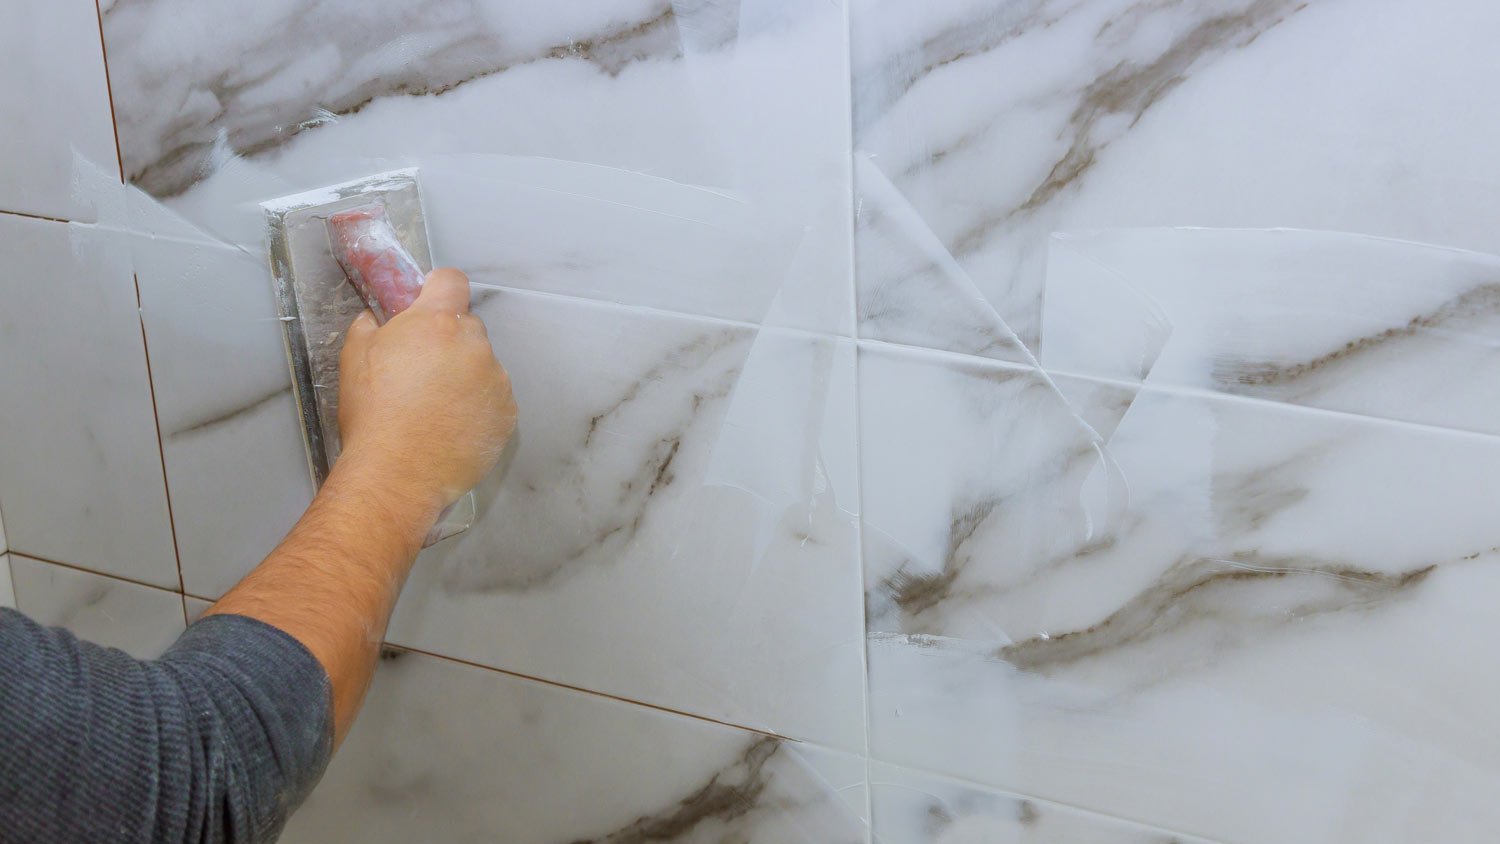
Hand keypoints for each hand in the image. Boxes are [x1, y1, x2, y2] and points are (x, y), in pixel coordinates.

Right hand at [336, 268, 516, 521]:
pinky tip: (453, 427)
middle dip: (448, 341)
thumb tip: (376, 317)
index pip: (451, 281)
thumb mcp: (354, 358)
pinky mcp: (508, 413)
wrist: (397, 473)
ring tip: (436, 408)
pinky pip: (494, 398)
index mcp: (437, 322)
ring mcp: (496, 380)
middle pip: (467, 327)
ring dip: (465, 376)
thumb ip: (370, 326)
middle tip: (421, 371)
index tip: (427, 305)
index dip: (437, 290)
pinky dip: (478, 407)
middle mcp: (474, 344)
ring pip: (483, 365)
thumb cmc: (372, 414)